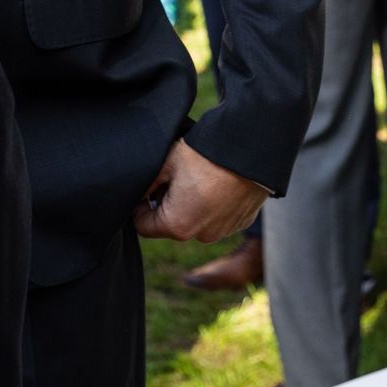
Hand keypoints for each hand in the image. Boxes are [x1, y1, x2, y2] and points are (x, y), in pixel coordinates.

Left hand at [134, 138, 266, 243]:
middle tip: (172, 177)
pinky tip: (216, 182)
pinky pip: (218, 218)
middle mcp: (202, 236)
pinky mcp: (241, 223)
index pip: (144, 226)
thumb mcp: (166, 163)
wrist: (250, 149)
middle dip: (167, 204)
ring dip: (191, 206)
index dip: (139, 207)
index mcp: (178, 225)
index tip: (146, 189)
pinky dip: (213, 205)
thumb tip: (136, 194)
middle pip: (171, 225)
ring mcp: (224, 232)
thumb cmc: (204, 155)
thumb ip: (146, 184)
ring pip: (196, 221)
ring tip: (197, 177)